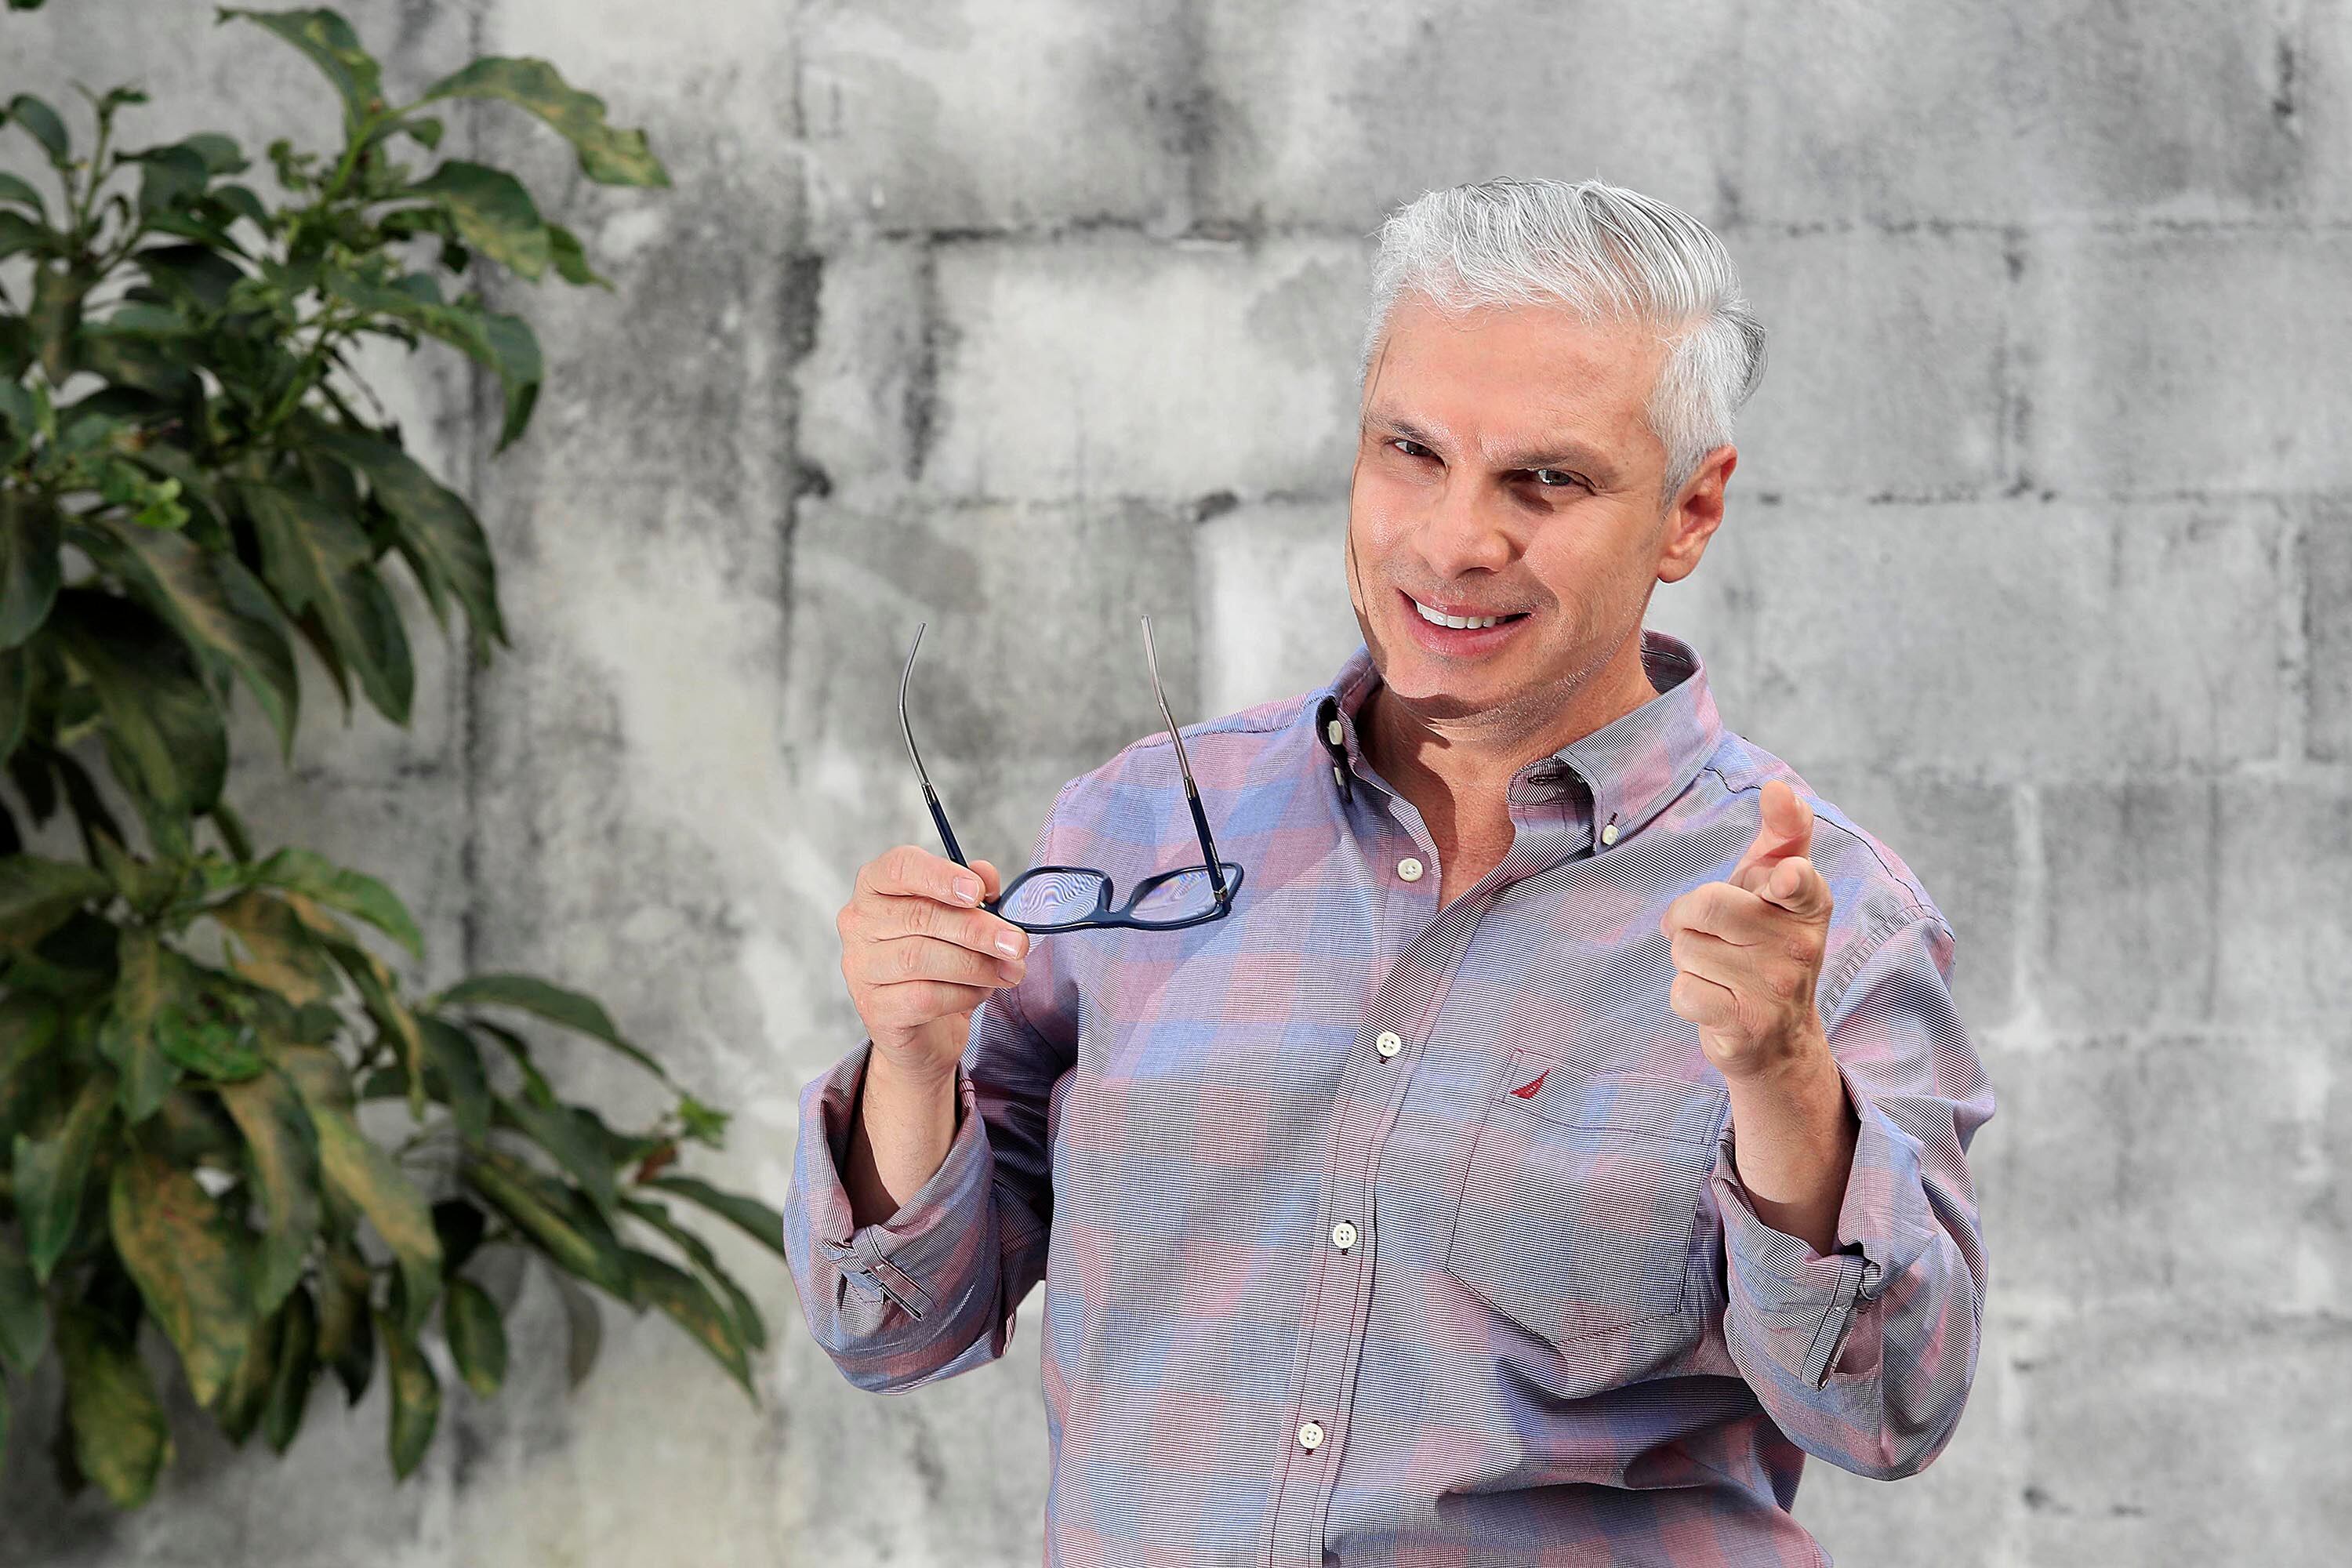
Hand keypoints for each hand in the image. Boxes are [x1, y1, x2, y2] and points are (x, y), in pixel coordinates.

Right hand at [838, 844, 1030, 1082]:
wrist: (927, 1029)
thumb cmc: (941, 961)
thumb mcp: (961, 920)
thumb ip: (973, 892)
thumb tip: (985, 875)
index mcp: (876, 888)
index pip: (899, 867)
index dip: (940, 875)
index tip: (978, 892)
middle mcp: (858, 923)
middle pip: (919, 915)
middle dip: (977, 929)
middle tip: (1017, 943)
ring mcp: (861, 968)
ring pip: (920, 957)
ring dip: (976, 964)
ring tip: (1009, 971)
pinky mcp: (874, 1009)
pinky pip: (924, 997)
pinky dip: (963, 994)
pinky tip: (981, 992)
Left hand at [1660, 778, 1835, 1081]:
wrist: (1779, 1038)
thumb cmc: (1768, 941)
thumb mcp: (1777, 886)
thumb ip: (1782, 832)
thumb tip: (1779, 786)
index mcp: (1808, 904)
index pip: (1797, 880)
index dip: (1786, 877)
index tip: (1784, 877)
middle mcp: (1800, 946)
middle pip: (1704, 905)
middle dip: (1688, 917)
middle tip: (1712, 934)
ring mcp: (1775, 989)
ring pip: (1685, 948)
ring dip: (1689, 959)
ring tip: (1720, 970)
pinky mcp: (1746, 1025)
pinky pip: (1683, 992)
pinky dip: (1686, 995)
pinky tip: (1716, 1000)